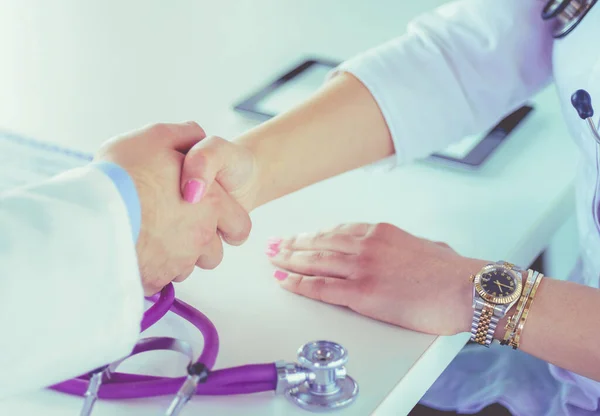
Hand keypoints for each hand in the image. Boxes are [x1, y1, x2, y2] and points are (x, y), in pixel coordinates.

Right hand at [95, 122, 251, 294]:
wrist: (90, 215)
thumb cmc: (123, 176)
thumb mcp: (155, 138)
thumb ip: (183, 135)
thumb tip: (194, 134)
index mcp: (211, 204)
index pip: (240, 226)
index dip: (229, 223)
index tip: (213, 218)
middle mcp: (200, 237)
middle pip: (213, 253)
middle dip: (201, 245)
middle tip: (176, 227)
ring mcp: (178, 262)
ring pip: (187, 268)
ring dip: (176, 258)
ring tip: (151, 238)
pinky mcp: (155, 280)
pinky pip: (160, 280)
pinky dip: (152, 269)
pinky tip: (135, 250)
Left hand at [266, 223, 486, 334]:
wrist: (466, 288)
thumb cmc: (453, 272)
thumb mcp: (426, 246)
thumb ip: (405, 246)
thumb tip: (404, 250)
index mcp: (380, 232)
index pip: (336, 231)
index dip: (313, 235)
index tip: (299, 237)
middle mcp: (366, 245)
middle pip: (319, 243)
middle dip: (293, 245)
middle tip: (275, 246)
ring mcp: (362, 268)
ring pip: (315, 261)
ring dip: (289, 261)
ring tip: (273, 261)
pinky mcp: (362, 292)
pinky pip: (320, 287)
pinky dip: (298, 284)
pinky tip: (284, 282)